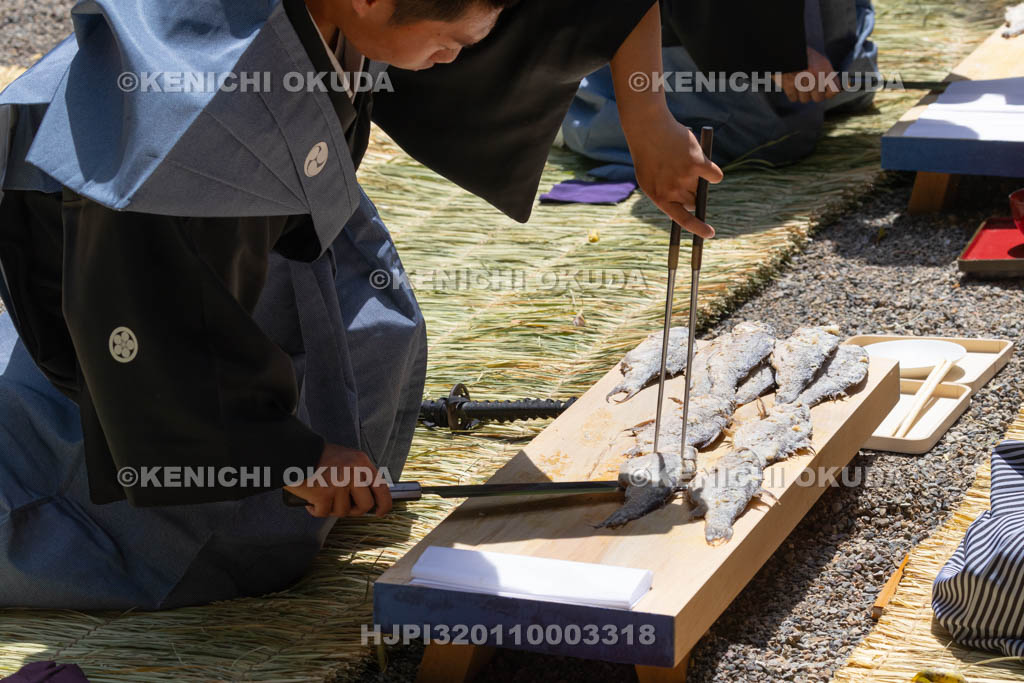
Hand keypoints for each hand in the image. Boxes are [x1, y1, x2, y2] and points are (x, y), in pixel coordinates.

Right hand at [284, 443, 391, 517]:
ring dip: (331, 508)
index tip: (379, 512)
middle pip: (365, 505)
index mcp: (361, 462)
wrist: (294, 454)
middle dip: (354, 510)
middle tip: (341, 504)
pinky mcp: (325, 494)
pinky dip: (316, 510)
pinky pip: (324, 513)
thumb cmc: (318, 458)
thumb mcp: (346, 459)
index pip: (382, 488)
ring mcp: (340, 483)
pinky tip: (311, 500)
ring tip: (322, 495)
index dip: (384, 504)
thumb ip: (358, 476)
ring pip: (343, 511)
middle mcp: (354, 472)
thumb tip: (369, 501)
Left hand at [629, 111, 723, 238]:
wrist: (648, 129)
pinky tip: (700, 159)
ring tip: (683, 162)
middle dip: (692, 194)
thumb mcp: (650, 180)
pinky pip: (715, 176)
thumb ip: (666, 194)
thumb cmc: (648, 155)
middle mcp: (672, 191)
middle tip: (683, 178)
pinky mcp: (698, 164)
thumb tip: (687, 207)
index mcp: (659, 197)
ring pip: (702, 187)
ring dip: (699, 178)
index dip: (698, 228)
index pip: (682, 220)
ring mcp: (685, 178)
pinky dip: (712, 171)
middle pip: (693, 202)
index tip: (710, 234)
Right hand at [775, 47, 839, 103]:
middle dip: (815, 95)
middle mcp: (814, 77)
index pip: (834, 91)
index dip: (830, 92)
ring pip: (805, 99)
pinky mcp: (788, 85)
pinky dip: (793, 94)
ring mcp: (801, 82)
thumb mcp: (821, 62)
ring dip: (803, 94)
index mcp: (824, 70)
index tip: (827, 91)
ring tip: (800, 84)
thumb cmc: (805, 56)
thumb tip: (836, 90)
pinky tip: (793, 85)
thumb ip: (829, 76)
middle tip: (811, 88)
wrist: (788, 50)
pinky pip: (793, 98)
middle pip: (818, 98)